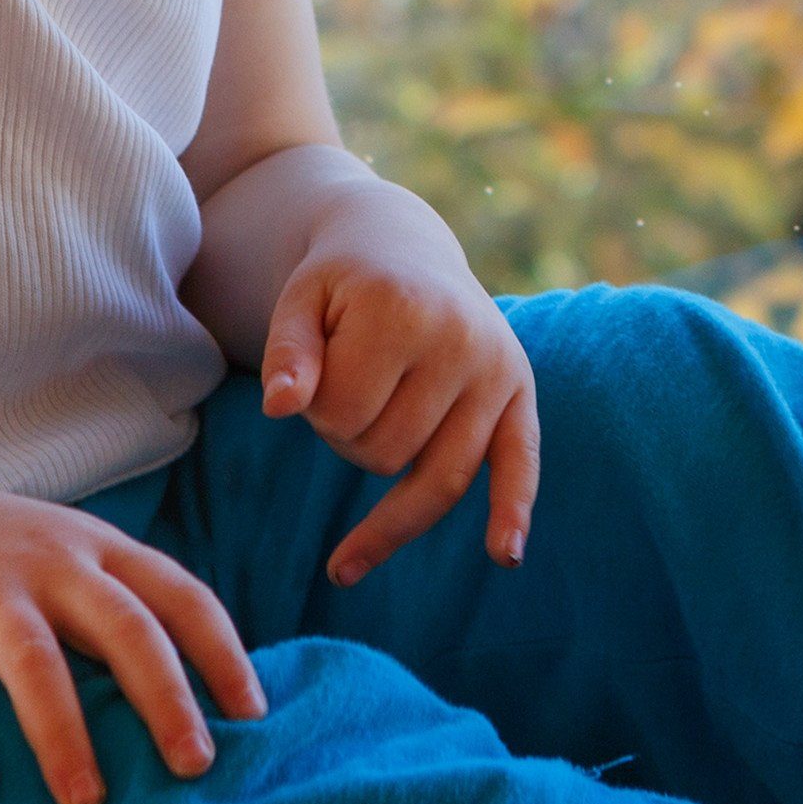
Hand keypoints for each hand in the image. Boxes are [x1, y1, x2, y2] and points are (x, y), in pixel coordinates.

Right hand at [0, 480, 265, 803]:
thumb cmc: (4, 565)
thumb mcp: (74, 566)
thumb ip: (122, 614)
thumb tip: (193, 703)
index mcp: (104, 552)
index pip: (183, 597)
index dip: (223, 654)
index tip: (254, 716)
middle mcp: (55, 561)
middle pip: (126, 628)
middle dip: (166, 698)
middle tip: (195, 767)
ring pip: (36, 659)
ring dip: (65, 734)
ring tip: (88, 803)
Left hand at [258, 231, 539, 587]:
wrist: (405, 248)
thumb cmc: (343, 285)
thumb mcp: (301, 301)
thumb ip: (287, 352)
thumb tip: (282, 407)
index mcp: (404, 310)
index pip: (340, 414)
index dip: (313, 408)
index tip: (316, 365)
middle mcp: (463, 339)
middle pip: (385, 453)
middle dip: (350, 434)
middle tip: (350, 378)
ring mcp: (497, 369)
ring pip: (434, 478)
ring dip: (390, 460)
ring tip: (382, 407)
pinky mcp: (520, 392)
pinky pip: (520, 464)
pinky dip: (512, 511)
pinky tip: (504, 555)